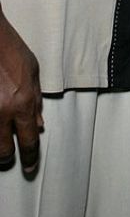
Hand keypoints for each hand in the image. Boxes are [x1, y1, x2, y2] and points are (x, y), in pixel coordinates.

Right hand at [0, 11, 42, 174]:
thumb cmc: (11, 50)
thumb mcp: (32, 71)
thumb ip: (36, 100)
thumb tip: (38, 124)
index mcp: (23, 102)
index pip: (29, 140)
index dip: (30, 158)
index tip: (29, 167)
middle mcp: (3, 112)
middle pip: (3, 150)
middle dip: (7, 157)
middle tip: (10, 157)